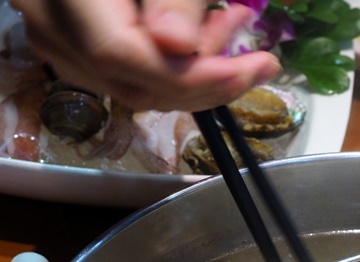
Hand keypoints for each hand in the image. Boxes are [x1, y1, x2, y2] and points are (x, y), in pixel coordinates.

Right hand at [11, 0, 281, 110]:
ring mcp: (53, 40)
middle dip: (207, 81)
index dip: (189, 74)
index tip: (252, 69)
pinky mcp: (69, 49)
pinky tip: (201, 38)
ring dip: (195, 76)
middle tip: (259, 61)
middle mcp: (48, 22)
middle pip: (132, 82)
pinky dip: (171, 70)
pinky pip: (125, 78)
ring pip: (133, 88)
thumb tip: (179, 46)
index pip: (118, 52)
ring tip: (232, 28)